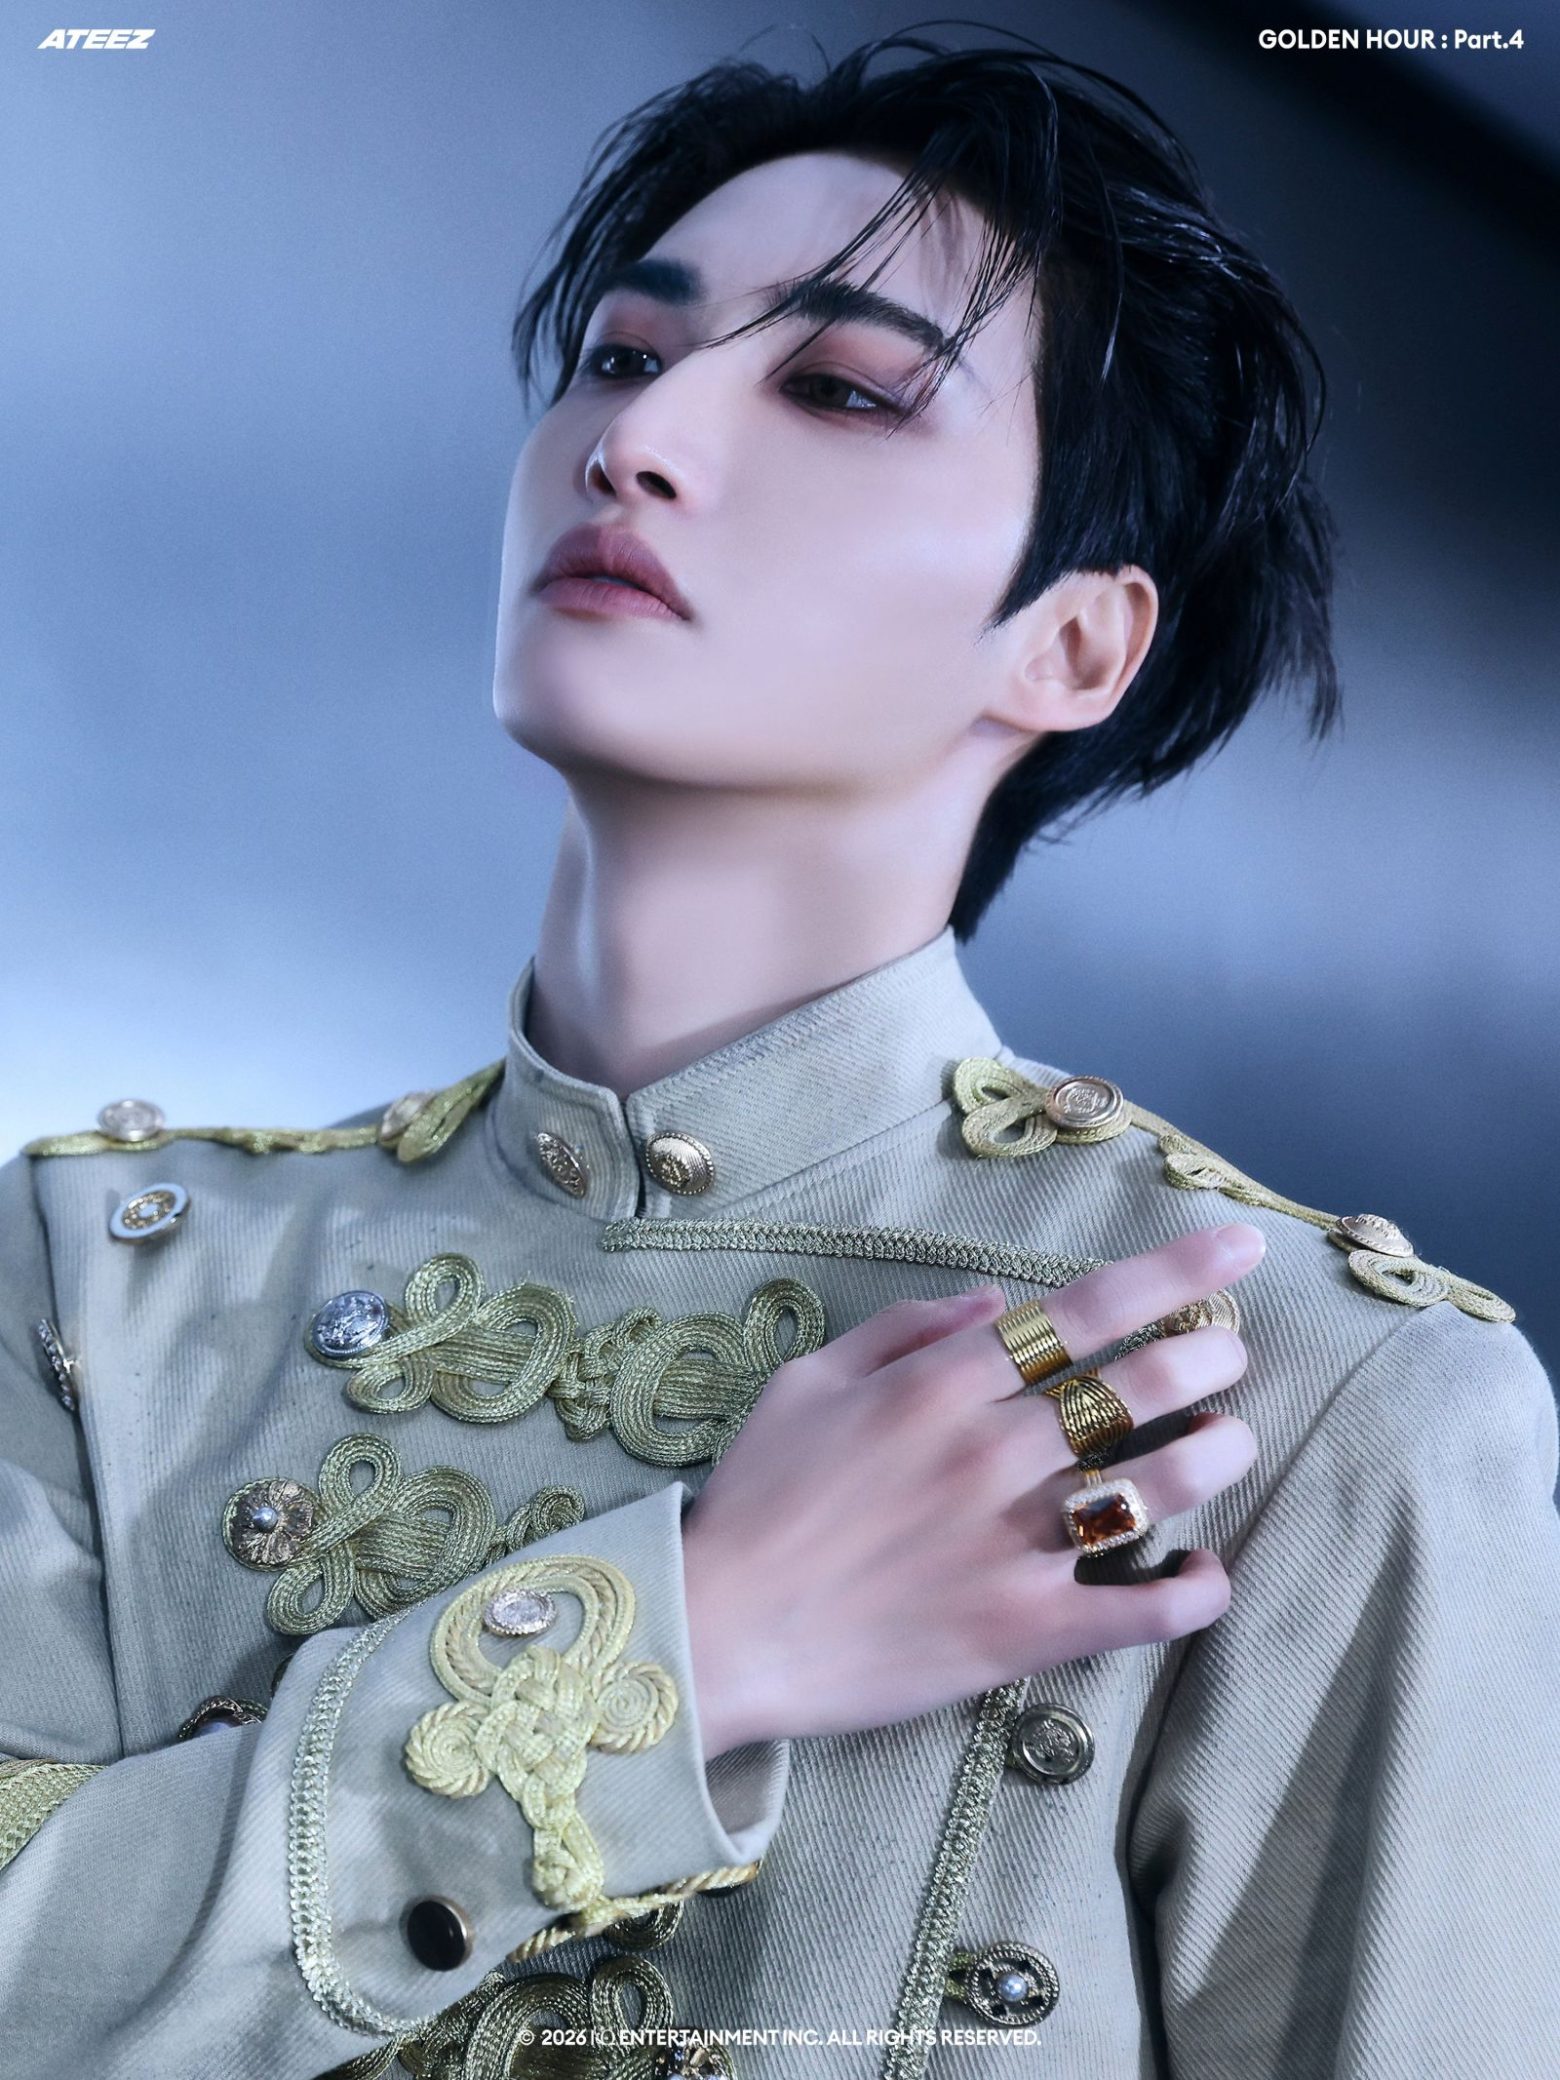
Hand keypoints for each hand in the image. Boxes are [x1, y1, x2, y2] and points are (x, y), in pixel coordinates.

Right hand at [682, 1222, 1264, 1756]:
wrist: (717, 1632)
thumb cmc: (757, 1501)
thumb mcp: (807, 1382)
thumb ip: (903, 1329)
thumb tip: (996, 1303)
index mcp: (943, 1384)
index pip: (1086, 1310)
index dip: (1177, 1274)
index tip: (1241, 1251)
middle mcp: (993, 1451)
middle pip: (1142, 1386)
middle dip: (1212, 1358)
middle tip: (1229, 1357)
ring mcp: (1016, 1543)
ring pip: (1163, 1484)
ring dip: (1219, 1453)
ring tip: (1230, 1440)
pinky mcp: (1026, 1630)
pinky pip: (1145, 1610)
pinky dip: (1195, 1589)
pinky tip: (1205, 1570)